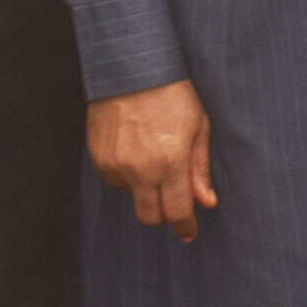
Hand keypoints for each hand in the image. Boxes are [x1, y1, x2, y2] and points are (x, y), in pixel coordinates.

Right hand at [88, 79, 216, 240]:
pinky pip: (116, 181)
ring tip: (155, 159)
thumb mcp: (199, 127)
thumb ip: (200, 169)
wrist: (132, 72)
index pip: (177, 211)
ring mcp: (116, 166)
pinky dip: (129, 176)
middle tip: (174, 202)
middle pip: (150, 217)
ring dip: (146, 191)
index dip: (185, 227)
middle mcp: (141, 170)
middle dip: (164, 216)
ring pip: (133, 198)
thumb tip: (207, 202)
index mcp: (171, 162)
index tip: (189, 234)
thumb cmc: (172, 95)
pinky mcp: (99, 160)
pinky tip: (137, 151)